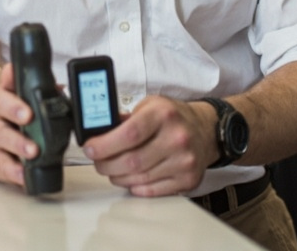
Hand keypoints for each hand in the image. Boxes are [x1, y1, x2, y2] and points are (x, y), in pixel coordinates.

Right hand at [0, 62, 37, 186]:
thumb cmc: (3, 115)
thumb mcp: (11, 94)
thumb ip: (30, 88)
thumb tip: (57, 87)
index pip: (2, 99)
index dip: (14, 106)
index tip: (28, 112)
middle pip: (3, 126)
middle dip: (17, 127)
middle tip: (30, 125)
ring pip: (4, 146)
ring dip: (19, 148)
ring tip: (33, 151)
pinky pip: (5, 168)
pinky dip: (15, 172)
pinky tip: (25, 174)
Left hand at [80, 95, 215, 196]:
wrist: (206, 129)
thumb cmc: (173, 117)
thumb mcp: (149, 105)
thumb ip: (124, 118)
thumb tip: (96, 134)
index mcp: (163, 114)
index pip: (129, 134)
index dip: (104, 145)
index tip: (90, 149)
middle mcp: (176, 137)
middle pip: (131, 161)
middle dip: (106, 164)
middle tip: (98, 161)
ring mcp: (184, 161)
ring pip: (139, 178)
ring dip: (118, 177)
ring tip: (113, 169)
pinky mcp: (188, 179)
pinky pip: (152, 190)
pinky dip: (135, 187)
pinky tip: (130, 178)